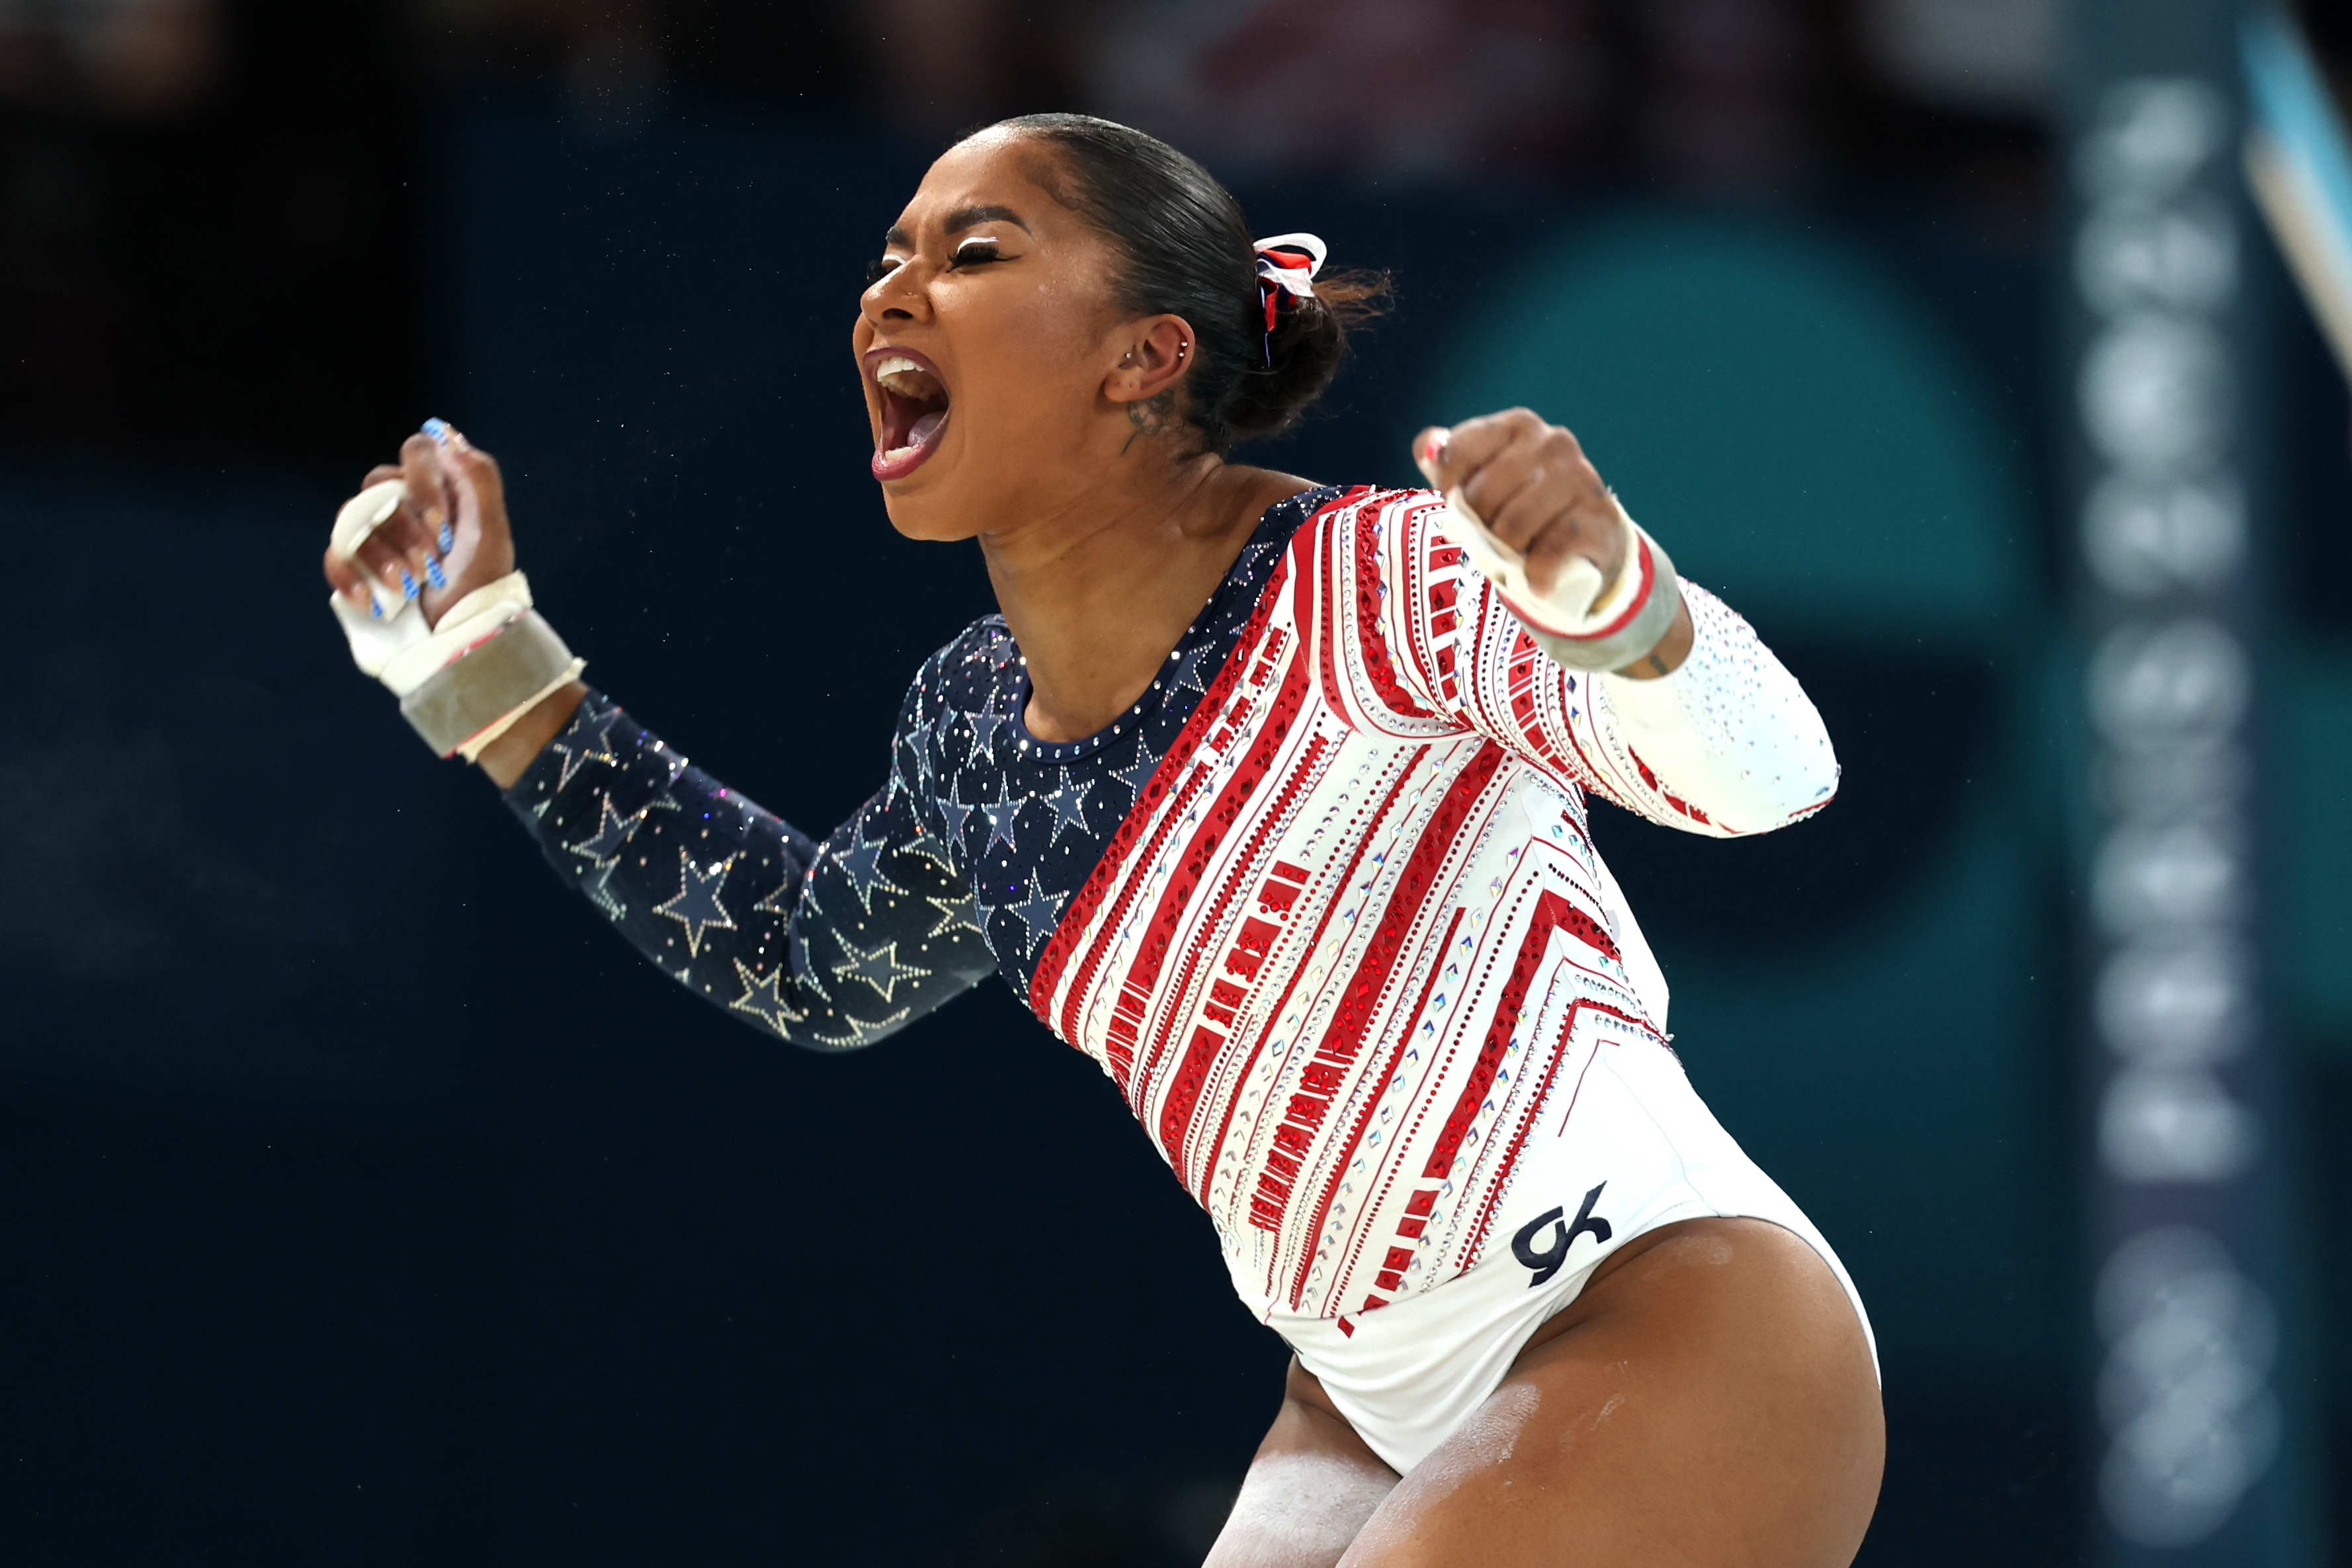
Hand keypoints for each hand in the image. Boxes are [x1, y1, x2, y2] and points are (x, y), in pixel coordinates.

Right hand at [322, 422, 516, 630]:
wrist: (462, 631)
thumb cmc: (481, 580)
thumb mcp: (491, 530)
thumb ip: (479, 478)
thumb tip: (447, 434)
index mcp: (438, 487)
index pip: (417, 452)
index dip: (424, 483)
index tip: (443, 525)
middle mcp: (403, 502)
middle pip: (378, 486)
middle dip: (406, 530)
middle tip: (431, 564)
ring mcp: (376, 533)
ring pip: (354, 520)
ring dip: (382, 556)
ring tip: (408, 585)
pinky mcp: (357, 564)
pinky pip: (335, 555)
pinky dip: (351, 577)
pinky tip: (373, 599)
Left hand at [1412, 408, 1623, 603]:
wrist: (1585, 541)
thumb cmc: (1522, 507)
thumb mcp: (1482, 480)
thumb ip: (1449, 461)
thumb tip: (1426, 447)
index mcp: (1519, 425)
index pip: (1458, 452)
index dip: (1448, 488)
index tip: (1458, 505)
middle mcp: (1554, 442)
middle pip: (1483, 494)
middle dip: (1477, 526)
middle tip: (1490, 538)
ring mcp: (1581, 476)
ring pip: (1515, 524)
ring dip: (1505, 552)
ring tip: (1513, 557)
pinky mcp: (1600, 516)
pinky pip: (1552, 549)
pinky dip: (1537, 574)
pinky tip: (1535, 582)